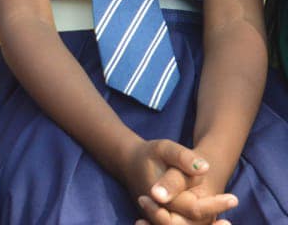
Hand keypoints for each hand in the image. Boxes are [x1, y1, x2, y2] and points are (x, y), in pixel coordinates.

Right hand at [121, 138, 235, 224]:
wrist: (132, 164)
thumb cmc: (150, 155)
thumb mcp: (164, 148)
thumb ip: (182, 157)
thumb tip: (204, 168)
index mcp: (160, 198)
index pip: (192, 208)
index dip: (214, 205)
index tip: (234, 199)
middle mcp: (160, 213)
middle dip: (211, 222)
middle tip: (231, 218)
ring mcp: (162, 218)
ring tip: (226, 224)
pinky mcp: (167, 220)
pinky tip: (218, 223)